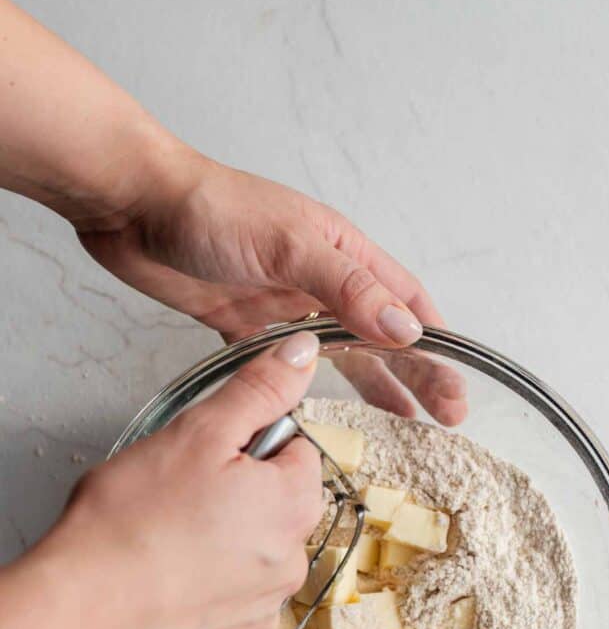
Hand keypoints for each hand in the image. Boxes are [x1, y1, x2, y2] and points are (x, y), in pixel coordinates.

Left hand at [0, 0, 465, 422]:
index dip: (436, 348)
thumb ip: (349, 288)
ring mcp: (283, 304)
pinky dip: (307, 388)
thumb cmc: (211, 210)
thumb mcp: (291, 245)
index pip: (405, 304)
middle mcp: (319, 279)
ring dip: (373, 385)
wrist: (133, 207)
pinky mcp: (244, 325)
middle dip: (415, 375)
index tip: (456, 389)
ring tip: (402, 421)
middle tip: (443, 418)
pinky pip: (286, 364)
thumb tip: (407, 330)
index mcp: (342, 251)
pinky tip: (321, 410)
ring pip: (341, 353)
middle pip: (381, 335)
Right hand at [0, 332, 321, 628]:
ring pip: (248, 564)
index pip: (298, 454)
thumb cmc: (130, 524)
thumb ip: (257, 392)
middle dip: (238, 500)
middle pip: (275, 512)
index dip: (251, 447)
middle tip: (177, 500)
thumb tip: (302, 355)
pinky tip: (160, 592)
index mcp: (292, 505)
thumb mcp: (196, 433)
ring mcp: (259, 617)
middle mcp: (290, 566)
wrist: (78, 620)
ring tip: (162, 548)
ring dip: (219, 552)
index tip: (211, 457)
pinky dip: (200, 602)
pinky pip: (223, 614)